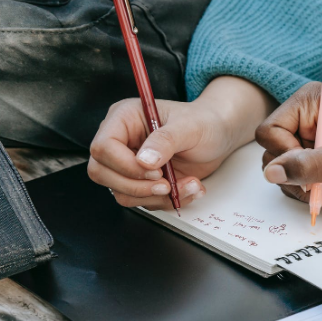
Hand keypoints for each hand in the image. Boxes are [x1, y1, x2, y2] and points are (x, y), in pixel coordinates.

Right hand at [88, 76, 275, 209]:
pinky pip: (142, 201)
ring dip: (156, 197)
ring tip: (189, 184)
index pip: (103, 147)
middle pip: (102, 173)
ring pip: (121, 193)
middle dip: (137, 186)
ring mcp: (129, 164)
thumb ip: (166, 140)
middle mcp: (121, 141)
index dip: (125, 165)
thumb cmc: (204, 122)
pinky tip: (188, 188)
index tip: (156, 170)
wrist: (219, 134)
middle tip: (167, 184)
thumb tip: (144, 160)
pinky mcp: (142, 181)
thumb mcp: (190, 126)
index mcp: (124, 118)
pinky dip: (166, 201)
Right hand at [255, 82, 321, 210]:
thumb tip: (272, 173)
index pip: (270, 130)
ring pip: (282, 172)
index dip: (283, 154)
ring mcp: (310, 141)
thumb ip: (307, 167)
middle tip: (318, 188)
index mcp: (311, 102)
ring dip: (304, 189)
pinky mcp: (317, 161)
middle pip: (272, 153)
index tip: (307, 167)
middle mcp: (305, 119)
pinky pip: (297, 181)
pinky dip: (311, 193)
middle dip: (294, 177)